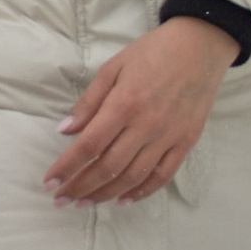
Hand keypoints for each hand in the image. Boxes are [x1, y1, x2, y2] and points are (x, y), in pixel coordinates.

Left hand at [46, 18, 234, 207]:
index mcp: (123, 104)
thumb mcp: (113, 67)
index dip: (66, 167)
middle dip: (80, 187)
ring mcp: (168, 137)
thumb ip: (89, 101)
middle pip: (107, 167)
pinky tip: (123, 200)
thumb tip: (65, 131)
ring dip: (106, 194)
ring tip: (85, 203)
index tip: (50, 183)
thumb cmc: (152, 52)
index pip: (89, 146)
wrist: (200, 46)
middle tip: (61, 200)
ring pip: (133, 177)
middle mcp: (145, 126)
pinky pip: (162, 175)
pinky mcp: (186, 142)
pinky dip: (142, 192)